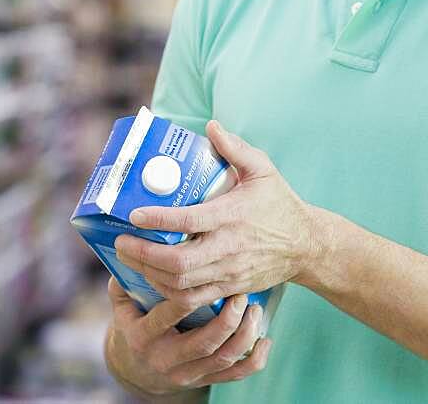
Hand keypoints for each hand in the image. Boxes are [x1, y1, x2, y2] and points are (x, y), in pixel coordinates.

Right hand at [104, 277, 273, 394]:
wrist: (136, 369)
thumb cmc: (132, 325)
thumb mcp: (122, 305)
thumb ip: (125, 279)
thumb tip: (127, 246)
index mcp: (143, 337)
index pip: (167, 316)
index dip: (185, 296)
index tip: (202, 274)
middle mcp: (166, 359)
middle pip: (203, 343)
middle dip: (226, 319)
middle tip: (241, 294)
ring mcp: (187, 373)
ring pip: (223, 359)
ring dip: (244, 335)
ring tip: (255, 310)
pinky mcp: (204, 380)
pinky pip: (235, 375)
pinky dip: (255, 360)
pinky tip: (266, 340)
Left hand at [115, 120, 318, 309]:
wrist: (306, 246)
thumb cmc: (280, 203)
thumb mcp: (263, 169)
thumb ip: (236, 148)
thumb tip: (211, 126)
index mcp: (232, 216)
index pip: (188, 221)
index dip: (157, 220)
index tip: (134, 214)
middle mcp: (228, 248)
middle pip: (178, 262)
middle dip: (143, 255)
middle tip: (121, 241)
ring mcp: (228, 273)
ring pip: (180, 285)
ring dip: (149, 274)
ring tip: (130, 258)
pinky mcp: (229, 289)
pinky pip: (192, 300)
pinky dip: (167, 293)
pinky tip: (152, 278)